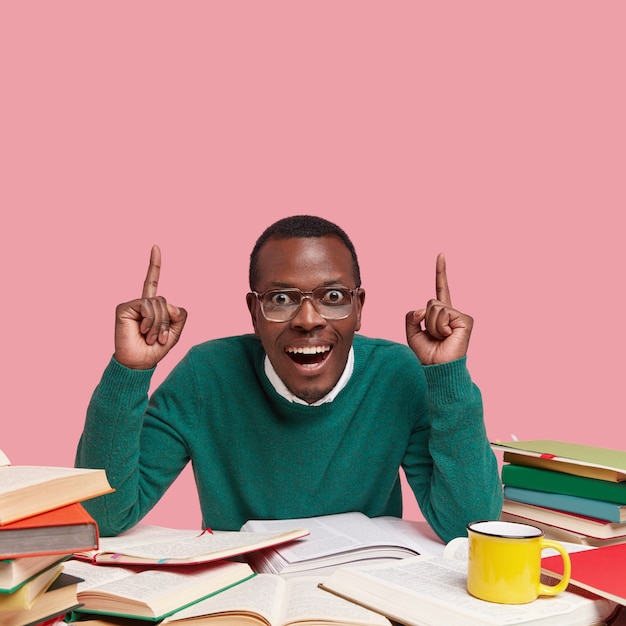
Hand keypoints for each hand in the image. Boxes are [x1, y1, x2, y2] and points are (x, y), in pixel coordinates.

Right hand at [114, 245, 187, 369]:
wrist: (139, 362)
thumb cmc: (155, 348)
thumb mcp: (176, 332)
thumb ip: (180, 316)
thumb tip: (171, 305)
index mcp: (152, 305)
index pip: (153, 282)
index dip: (154, 265)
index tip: (155, 246)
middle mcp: (141, 302)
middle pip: (165, 302)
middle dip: (167, 321)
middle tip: (158, 337)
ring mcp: (132, 305)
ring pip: (158, 305)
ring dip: (159, 324)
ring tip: (150, 337)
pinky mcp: (124, 308)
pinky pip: (147, 307)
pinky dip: (150, 321)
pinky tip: (142, 331)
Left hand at [405, 253, 472, 364]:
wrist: (439, 368)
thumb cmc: (428, 353)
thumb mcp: (412, 333)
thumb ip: (411, 317)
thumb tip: (422, 309)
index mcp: (440, 313)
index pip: (440, 289)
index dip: (440, 272)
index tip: (441, 255)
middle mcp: (451, 312)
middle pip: (429, 302)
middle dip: (425, 320)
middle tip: (434, 335)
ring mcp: (459, 315)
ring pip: (434, 308)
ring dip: (432, 325)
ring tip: (441, 337)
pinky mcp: (465, 320)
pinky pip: (443, 314)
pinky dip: (439, 327)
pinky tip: (447, 336)